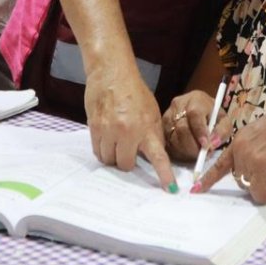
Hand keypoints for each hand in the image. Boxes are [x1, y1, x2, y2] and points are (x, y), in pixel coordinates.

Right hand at [84, 66, 176, 191]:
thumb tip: (153, 156)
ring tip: (116, 141)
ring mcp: (110, 131)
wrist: (112, 74)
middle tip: (128, 149)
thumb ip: (152, 134)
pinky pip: (98, 152)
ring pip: (109, 161)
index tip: (170, 190)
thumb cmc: (134, 92)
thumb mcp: (152, 112)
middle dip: (128, 161)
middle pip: (126, 165)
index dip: (164, 175)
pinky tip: (107, 138)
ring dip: (114, 156)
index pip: (158, 157)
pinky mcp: (94, 128)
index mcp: (147, 128)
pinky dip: (103, 150)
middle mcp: (128, 132)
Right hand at [161, 90, 232, 161]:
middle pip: (182, 127)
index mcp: (196, 99)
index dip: (199, 131)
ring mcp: (168, 115)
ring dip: (186, 150)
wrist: (200, 110)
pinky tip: (187, 152)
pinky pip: (167, 142)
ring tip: (196, 153)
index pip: (195, 114)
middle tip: (202, 155)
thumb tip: (211, 144)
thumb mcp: (224, 120)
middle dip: (193, 145)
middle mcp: (179, 104)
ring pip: (173, 137)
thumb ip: (221, 131)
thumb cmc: (213, 116)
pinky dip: (178, 151)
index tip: (205, 145)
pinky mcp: (161, 127)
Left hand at [194, 100, 265, 203]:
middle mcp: (240, 148)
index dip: (209, 178)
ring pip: (250, 187)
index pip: (220, 162)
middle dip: (257, 180)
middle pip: (239, 178)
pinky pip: (260, 192)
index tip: (197, 189)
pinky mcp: (260, 167)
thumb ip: (254, 152)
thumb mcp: (264, 137)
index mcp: (239, 140)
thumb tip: (258, 175)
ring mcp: (249, 158)